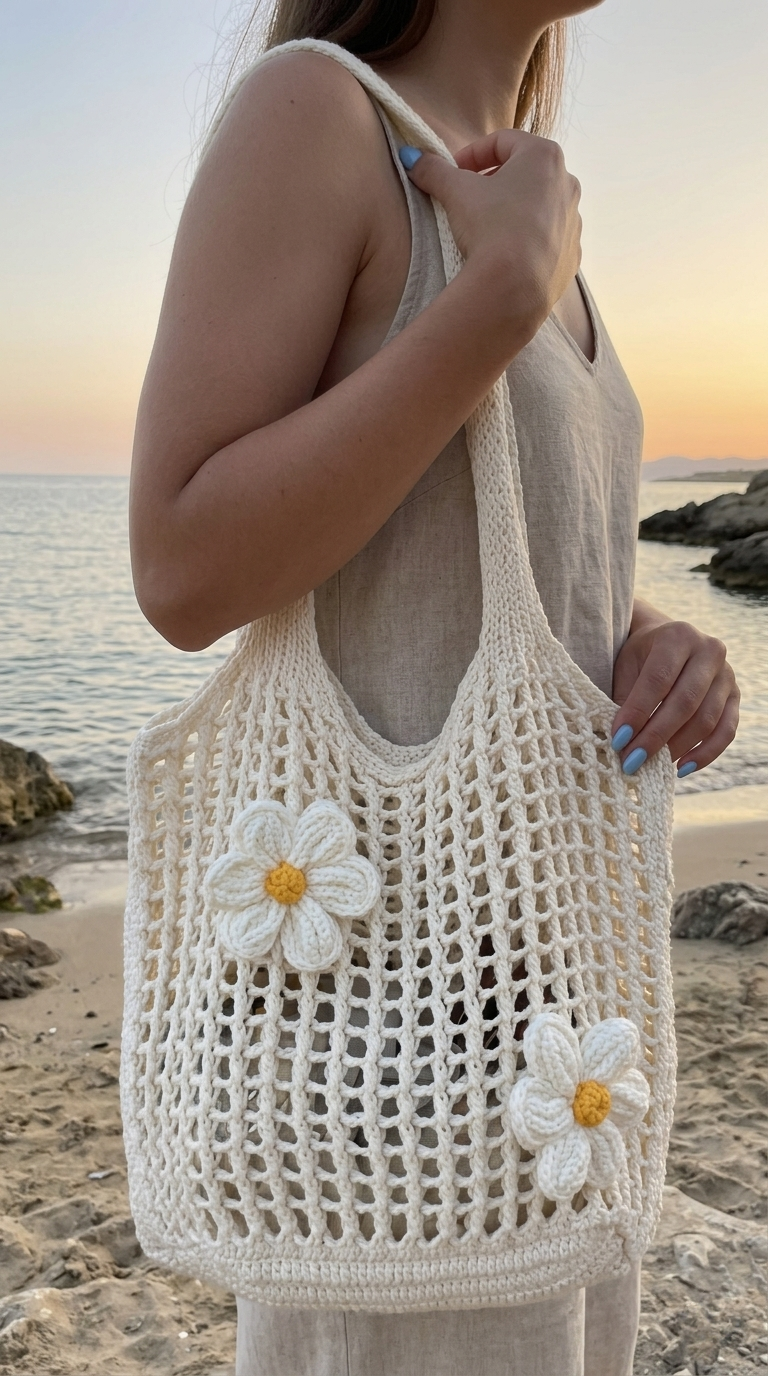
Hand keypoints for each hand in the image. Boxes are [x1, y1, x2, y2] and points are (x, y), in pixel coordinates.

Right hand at [402, 130, 581, 332]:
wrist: (514, 287)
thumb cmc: (490, 226)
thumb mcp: (455, 192)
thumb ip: (434, 170)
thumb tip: (411, 157)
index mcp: (544, 157)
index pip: (502, 141)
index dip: (471, 154)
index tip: (453, 172)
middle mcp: (567, 183)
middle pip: (524, 172)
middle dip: (494, 181)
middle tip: (468, 199)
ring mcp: (574, 221)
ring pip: (539, 206)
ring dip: (513, 210)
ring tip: (487, 229)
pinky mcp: (572, 255)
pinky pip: (547, 239)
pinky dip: (528, 240)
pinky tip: (507, 254)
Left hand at [610, 602, 739, 777]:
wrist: (668, 644)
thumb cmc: (641, 658)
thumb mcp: (626, 668)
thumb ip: (624, 700)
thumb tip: (621, 743)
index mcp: (678, 637)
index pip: (658, 679)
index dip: (638, 712)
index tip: (618, 740)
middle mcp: (709, 651)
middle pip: (685, 702)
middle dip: (656, 736)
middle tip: (631, 761)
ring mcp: (727, 674)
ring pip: (706, 720)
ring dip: (677, 748)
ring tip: (650, 766)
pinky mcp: (735, 696)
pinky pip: (726, 731)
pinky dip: (705, 754)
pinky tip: (681, 768)